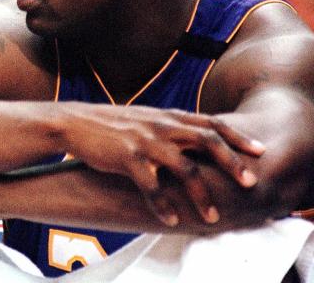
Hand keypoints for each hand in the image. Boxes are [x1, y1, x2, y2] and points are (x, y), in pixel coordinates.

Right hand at [59, 103, 264, 225]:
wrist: (74, 122)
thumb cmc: (110, 124)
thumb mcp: (144, 118)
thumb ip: (169, 127)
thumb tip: (192, 141)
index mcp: (167, 116)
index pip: (211, 122)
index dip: (237, 136)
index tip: (259, 151)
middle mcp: (161, 125)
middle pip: (208, 141)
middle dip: (233, 162)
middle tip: (250, 183)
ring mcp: (145, 141)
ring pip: (185, 168)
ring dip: (202, 195)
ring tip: (212, 217)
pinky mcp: (127, 157)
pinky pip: (152, 185)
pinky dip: (164, 204)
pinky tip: (171, 218)